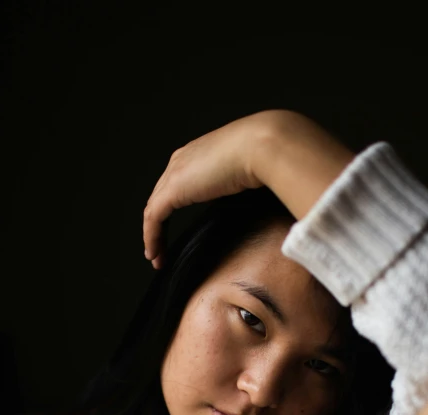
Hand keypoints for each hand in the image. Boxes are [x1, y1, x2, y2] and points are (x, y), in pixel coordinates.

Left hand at [143, 110, 354, 267]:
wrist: (268, 144)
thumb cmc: (274, 155)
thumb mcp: (261, 172)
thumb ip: (257, 187)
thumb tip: (275, 204)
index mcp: (203, 152)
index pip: (180, 181)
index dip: (174, 204)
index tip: (178, 227)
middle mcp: (184, 159)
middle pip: (163, 195)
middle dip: (159, 222)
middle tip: (161, 247)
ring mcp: (177, 173)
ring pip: (155, 209)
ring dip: (154, 235)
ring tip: (157, 257)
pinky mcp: (175, 189)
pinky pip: (154, 218)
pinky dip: (152, 237)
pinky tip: (155, 255)